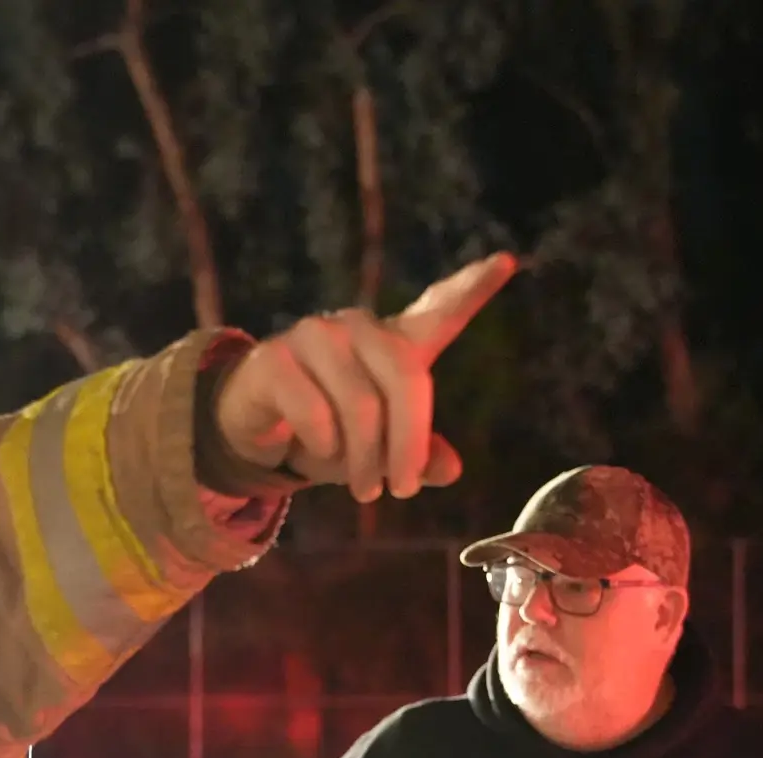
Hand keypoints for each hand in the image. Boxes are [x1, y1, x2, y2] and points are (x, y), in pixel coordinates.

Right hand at [214, 252, 517, 501]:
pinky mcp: (275, 358)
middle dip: (408, 445)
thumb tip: (450, 469)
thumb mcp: (379, 451)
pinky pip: (316, 413)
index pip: (439, 310)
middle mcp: (358, 329)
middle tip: (403, 490)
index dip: (472, 287)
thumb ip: (419, 456)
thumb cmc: (330, 433)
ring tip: (363, 489)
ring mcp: (315, 337)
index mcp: (394, 343)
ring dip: (364, 460)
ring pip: (361, 405)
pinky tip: (318, 454)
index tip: (507, 262)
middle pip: (406, 378)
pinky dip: (324, 448)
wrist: (255, 429)